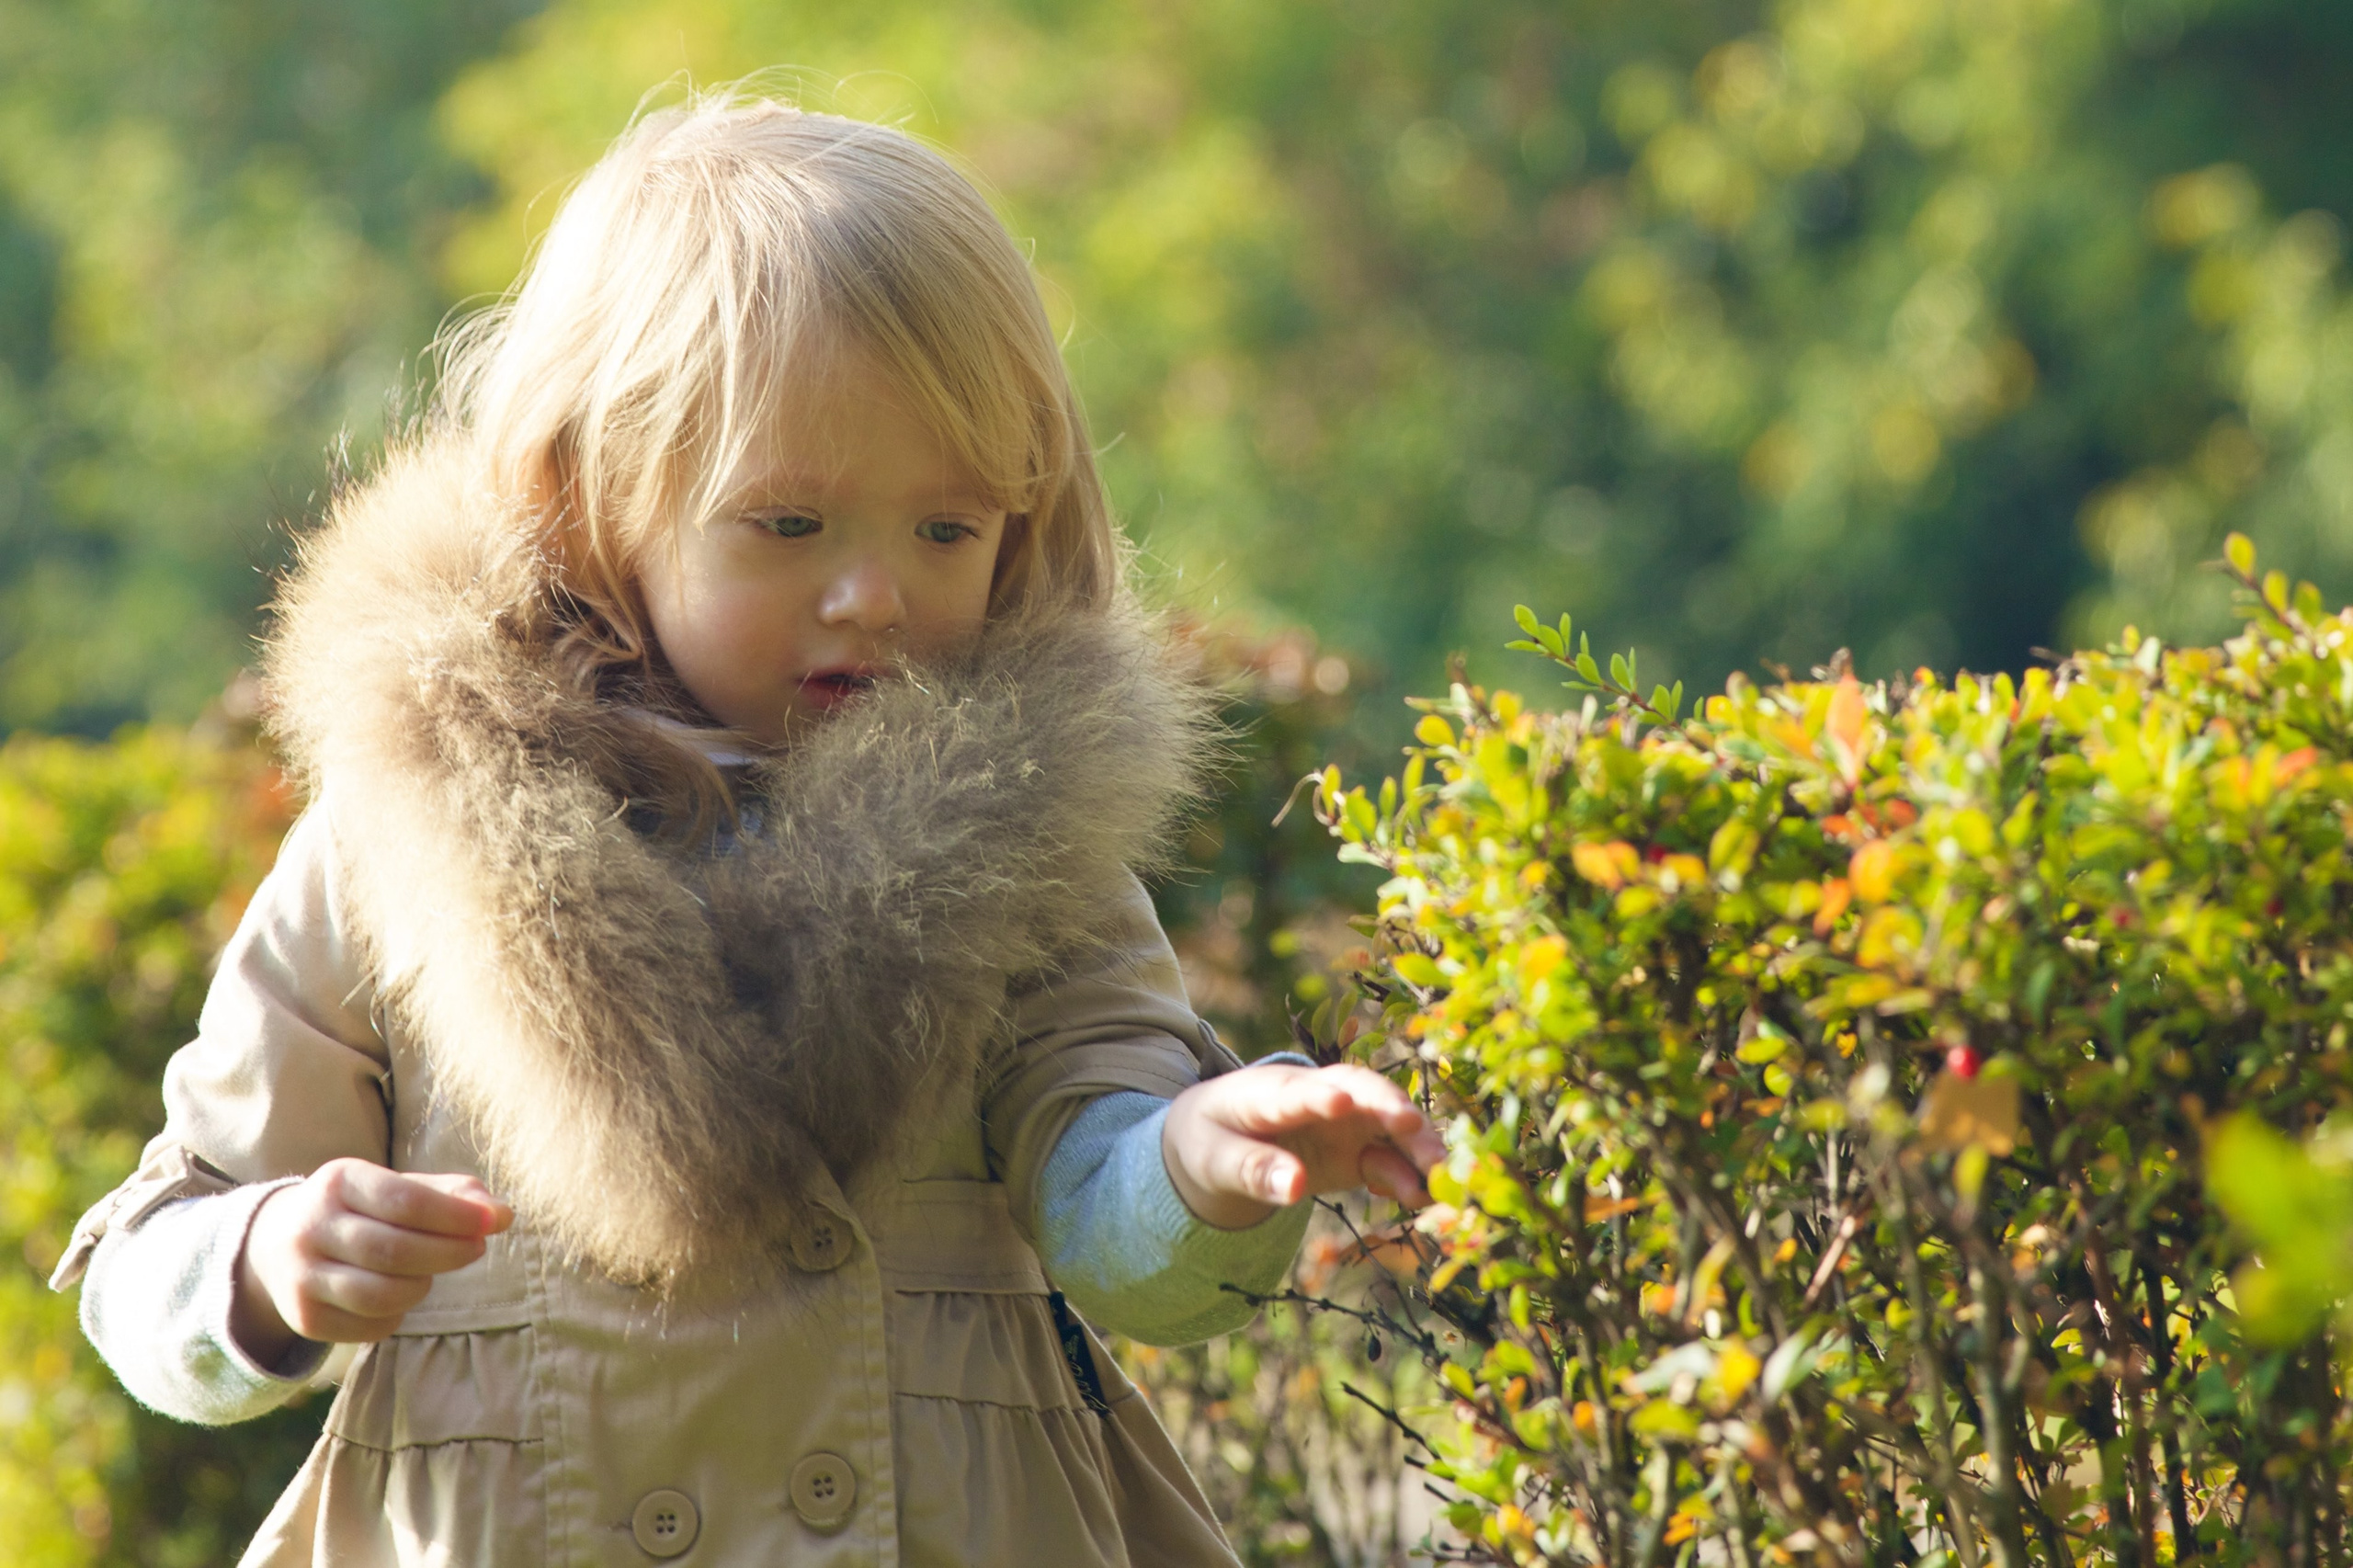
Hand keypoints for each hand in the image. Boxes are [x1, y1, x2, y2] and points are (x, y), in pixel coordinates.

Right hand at [230, 1158, 511, 1368]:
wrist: (280, 1241)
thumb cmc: (365, 1208)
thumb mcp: (400, 1186)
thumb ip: (455, 1194)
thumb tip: (502, 1216)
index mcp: (338, 1181)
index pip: (404, 1201)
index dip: (455, 1216)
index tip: (492, 1223)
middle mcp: (310, 1227)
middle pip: (394, 1251)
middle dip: (448, 1253)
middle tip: (475, 1249)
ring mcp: (301, 1276)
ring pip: (381, 1295)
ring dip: (421, 1287)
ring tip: (429, 1273)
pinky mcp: (303, 1318)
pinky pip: (369, 1326)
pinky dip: (397, 1315)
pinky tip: (398, 1295)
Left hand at [1161, 1062, 1445, 1229]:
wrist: (1219, 1139)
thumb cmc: (1212, 1141)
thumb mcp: (1215, 1160)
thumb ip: (1252, 1170)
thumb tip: (1292, 1187)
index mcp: (1267, 1092)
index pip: (1295, 1090)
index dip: (1318, 1095)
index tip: (1341, 1104)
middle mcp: (1317, 1096)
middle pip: (1361, 1092)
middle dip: (1391, 1110)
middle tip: (1419, 1136)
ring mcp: (1342, 1120)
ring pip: (1387, 1122)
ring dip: (1416, 1146)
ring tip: (1439, 1179)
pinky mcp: (1356, 1149)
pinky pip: (1388, 1158)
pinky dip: (1407, 1175)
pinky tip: (1420, 1197)